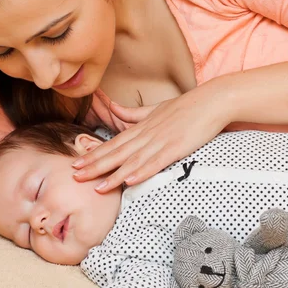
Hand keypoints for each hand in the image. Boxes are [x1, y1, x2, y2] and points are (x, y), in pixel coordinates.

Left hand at [72, 78, 231, 190]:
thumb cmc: (187, 106)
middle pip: (117, 153)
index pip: (113, 143)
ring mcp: (161, 141)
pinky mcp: (176, 147)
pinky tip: (130, 181)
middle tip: (75, 175)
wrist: (213, 100)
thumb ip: (136, 114)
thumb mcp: (157, 108)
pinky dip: (142, 172)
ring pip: (133, 161)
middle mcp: (147, 134)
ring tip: (97, 187)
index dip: (94, 153)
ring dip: (114, 175)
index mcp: (142, 127)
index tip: (77, 162)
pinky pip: (157, 162)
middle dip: (95, 165)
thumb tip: (115, 109)